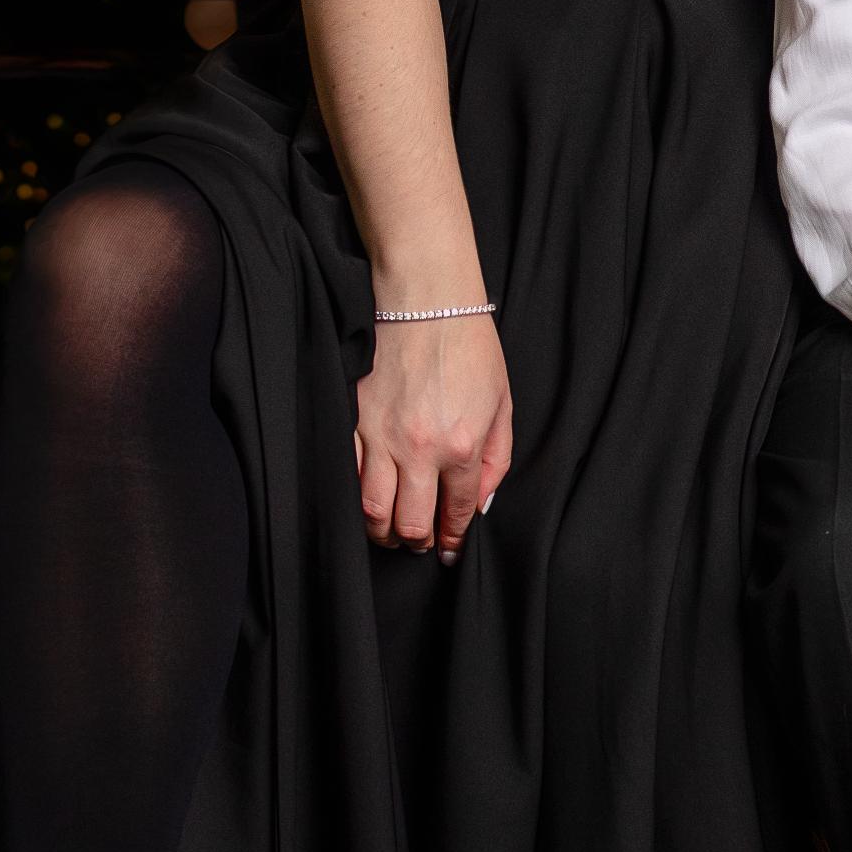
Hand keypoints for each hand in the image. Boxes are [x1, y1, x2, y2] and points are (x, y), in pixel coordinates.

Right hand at [356, 309, 512, 561]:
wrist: (427, 301)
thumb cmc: (470, 346)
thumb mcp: (502, 404)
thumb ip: (496, 459)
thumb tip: (480, 502)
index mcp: (461, 445)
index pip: (455, 513)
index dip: (453, 539)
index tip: (449, 550)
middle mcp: (418, 449)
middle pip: (409, 525)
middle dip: (417, 543)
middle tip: (420, 543)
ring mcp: (380, 436)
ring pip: (372, 510)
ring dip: (382, 531)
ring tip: (391, 531)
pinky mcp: (354, 420)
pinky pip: (349, 476)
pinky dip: (356, 497)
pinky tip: (368, 499)